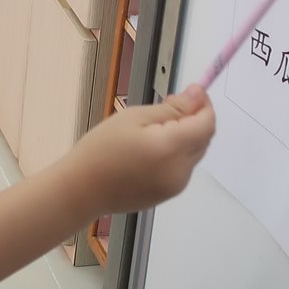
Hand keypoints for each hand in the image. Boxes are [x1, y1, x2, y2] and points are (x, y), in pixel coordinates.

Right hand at [68, 85, 215, 212]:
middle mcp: (180, 170)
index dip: (204, 106)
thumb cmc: (101, 149)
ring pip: (194, 154)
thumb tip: (199, 97)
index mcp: (171, 148)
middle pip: (203, 139)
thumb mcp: (134, 117)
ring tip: (152, 132)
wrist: (81, 190)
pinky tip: (148, 153)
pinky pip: (182, 169)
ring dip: (185, 138)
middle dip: (194, 121)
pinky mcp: (168, 195)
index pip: (207, 124)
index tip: (190, 93)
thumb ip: (172, 109)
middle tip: (166, 109)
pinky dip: (175, 155)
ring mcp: (176, 186)